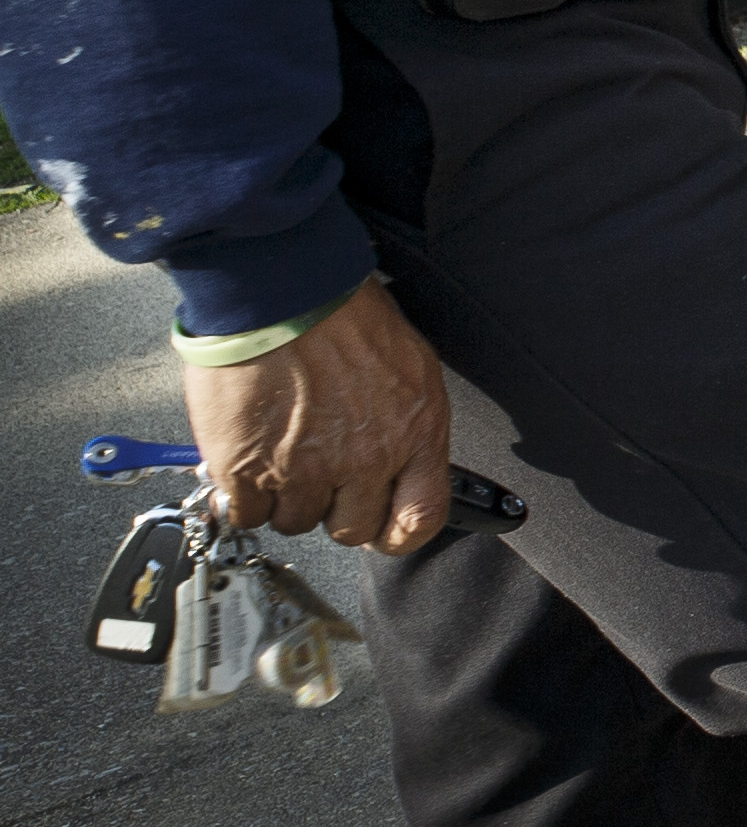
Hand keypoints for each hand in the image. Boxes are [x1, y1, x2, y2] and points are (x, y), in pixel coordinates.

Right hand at [180, 273, 456, 552]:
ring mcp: (304, 470)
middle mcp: (365, 459)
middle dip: (335, 508)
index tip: (385, 531)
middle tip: (320, 475)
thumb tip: (402, 459)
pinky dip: (244, 497)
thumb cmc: (345, 316)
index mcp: (414, 434)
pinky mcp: (247, 470)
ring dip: (287, 497)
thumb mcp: (409, 368)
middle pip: (351, 528)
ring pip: (296, 522)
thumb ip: (408, 423)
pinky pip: (247, 514)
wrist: (282, 292)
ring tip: (281, 453)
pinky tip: (248, 464)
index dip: (401, 534)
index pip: (422, 518)